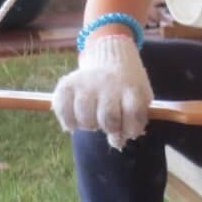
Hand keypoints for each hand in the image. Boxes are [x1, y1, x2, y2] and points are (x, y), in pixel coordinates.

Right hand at [52, 34, 152, 149]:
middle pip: (108, 118)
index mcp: (131, 88)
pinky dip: (68, 122)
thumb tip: (116, 143)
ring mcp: (87, 82)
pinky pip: (62, 111)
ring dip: (89, 126)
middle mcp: (109, 83)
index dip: (131, 129)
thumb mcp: (138, 100)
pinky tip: (75, 121)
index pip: (133, 113)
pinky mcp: (67, 84)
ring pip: (85, 117)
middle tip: (108, 124)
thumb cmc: (126, 88)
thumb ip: (132, 122)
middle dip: (109, 128)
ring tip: (93, 119)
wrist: (111, 58)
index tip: (128, 131)